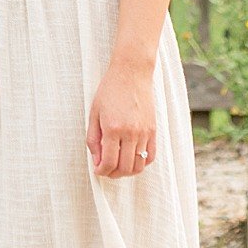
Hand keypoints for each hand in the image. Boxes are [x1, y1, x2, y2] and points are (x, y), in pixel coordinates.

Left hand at [86, 61, 155, 178]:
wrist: (131, 73)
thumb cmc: (109, 91)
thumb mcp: (94, 113)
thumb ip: (93, 139)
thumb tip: (96, 161)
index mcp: (112, 129)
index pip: (108, 162)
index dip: (101, 171)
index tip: (98, 170)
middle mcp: (130, 133)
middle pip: (124, 168)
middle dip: (113, 174)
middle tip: (106, 170)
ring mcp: (144, 133)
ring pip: (138, 166)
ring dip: (127, 172)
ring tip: (119, 166)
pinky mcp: (153, 131)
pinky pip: (151, 157)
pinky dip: (142, 164)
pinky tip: (132, 159)